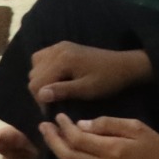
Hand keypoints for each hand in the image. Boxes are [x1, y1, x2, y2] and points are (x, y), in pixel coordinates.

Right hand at [26, 41, 151, 108]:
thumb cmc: (108, 80)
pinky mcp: (63, 47)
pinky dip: (44, 70)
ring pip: (35, 66)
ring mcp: (60, 46)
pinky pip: (42, 58)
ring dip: (41, 80)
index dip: (41, 101)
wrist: (124, 66)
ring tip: (54, 92)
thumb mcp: (87, 90)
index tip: (52, 112)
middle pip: (34, 74)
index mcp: (63, 60)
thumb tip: (40, 94)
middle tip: (54, 104)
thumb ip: (63, 91)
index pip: (37, 82)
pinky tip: (55, 80)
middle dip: (40, 91)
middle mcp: (57, 49)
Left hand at [39, 113, 158, 158]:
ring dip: (58, 149)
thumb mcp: (138, 128)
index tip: (58, 115)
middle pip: (68, 156)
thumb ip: (110, 124)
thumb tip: (83, 124)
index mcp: (111, 150)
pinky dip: (70, 156)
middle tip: (43, 126)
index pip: (78, 139)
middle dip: (52, 141)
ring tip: (50, 135)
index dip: (64, 127)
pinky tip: (67, 146)